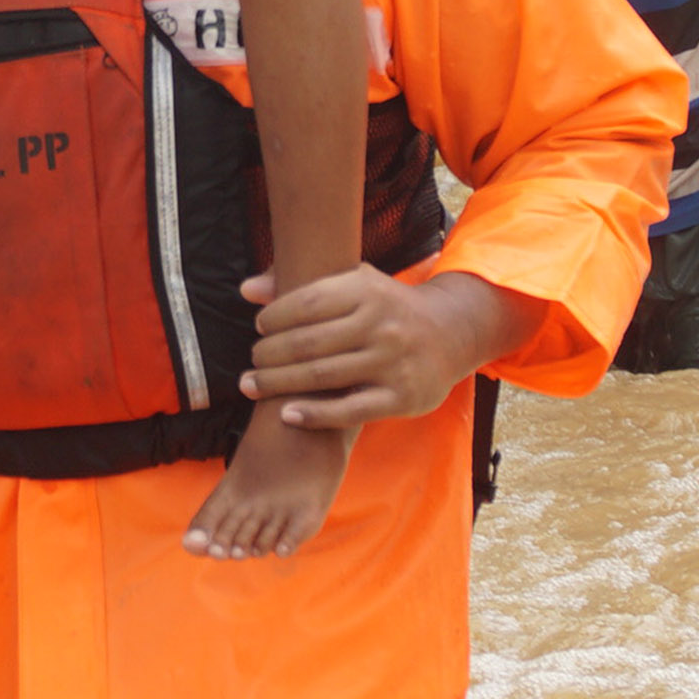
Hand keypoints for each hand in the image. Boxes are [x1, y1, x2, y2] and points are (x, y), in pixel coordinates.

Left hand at [238, 267, 523, 427]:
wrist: (451, 333)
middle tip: (251, 363)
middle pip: (307, 343)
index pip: (306, 303)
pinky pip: (349, 411)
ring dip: (278, 384)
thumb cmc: (388, 307)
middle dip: (268, 355)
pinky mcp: (402, 397)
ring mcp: (393, 362)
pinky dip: (314, 415)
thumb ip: (302, 284)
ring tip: (253, 386)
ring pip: (322, 377)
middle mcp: (381, 324)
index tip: (260, 328)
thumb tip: (246, 290)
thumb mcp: (356, 283)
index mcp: (367, 290)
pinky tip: (286, 414)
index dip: (274, 317)